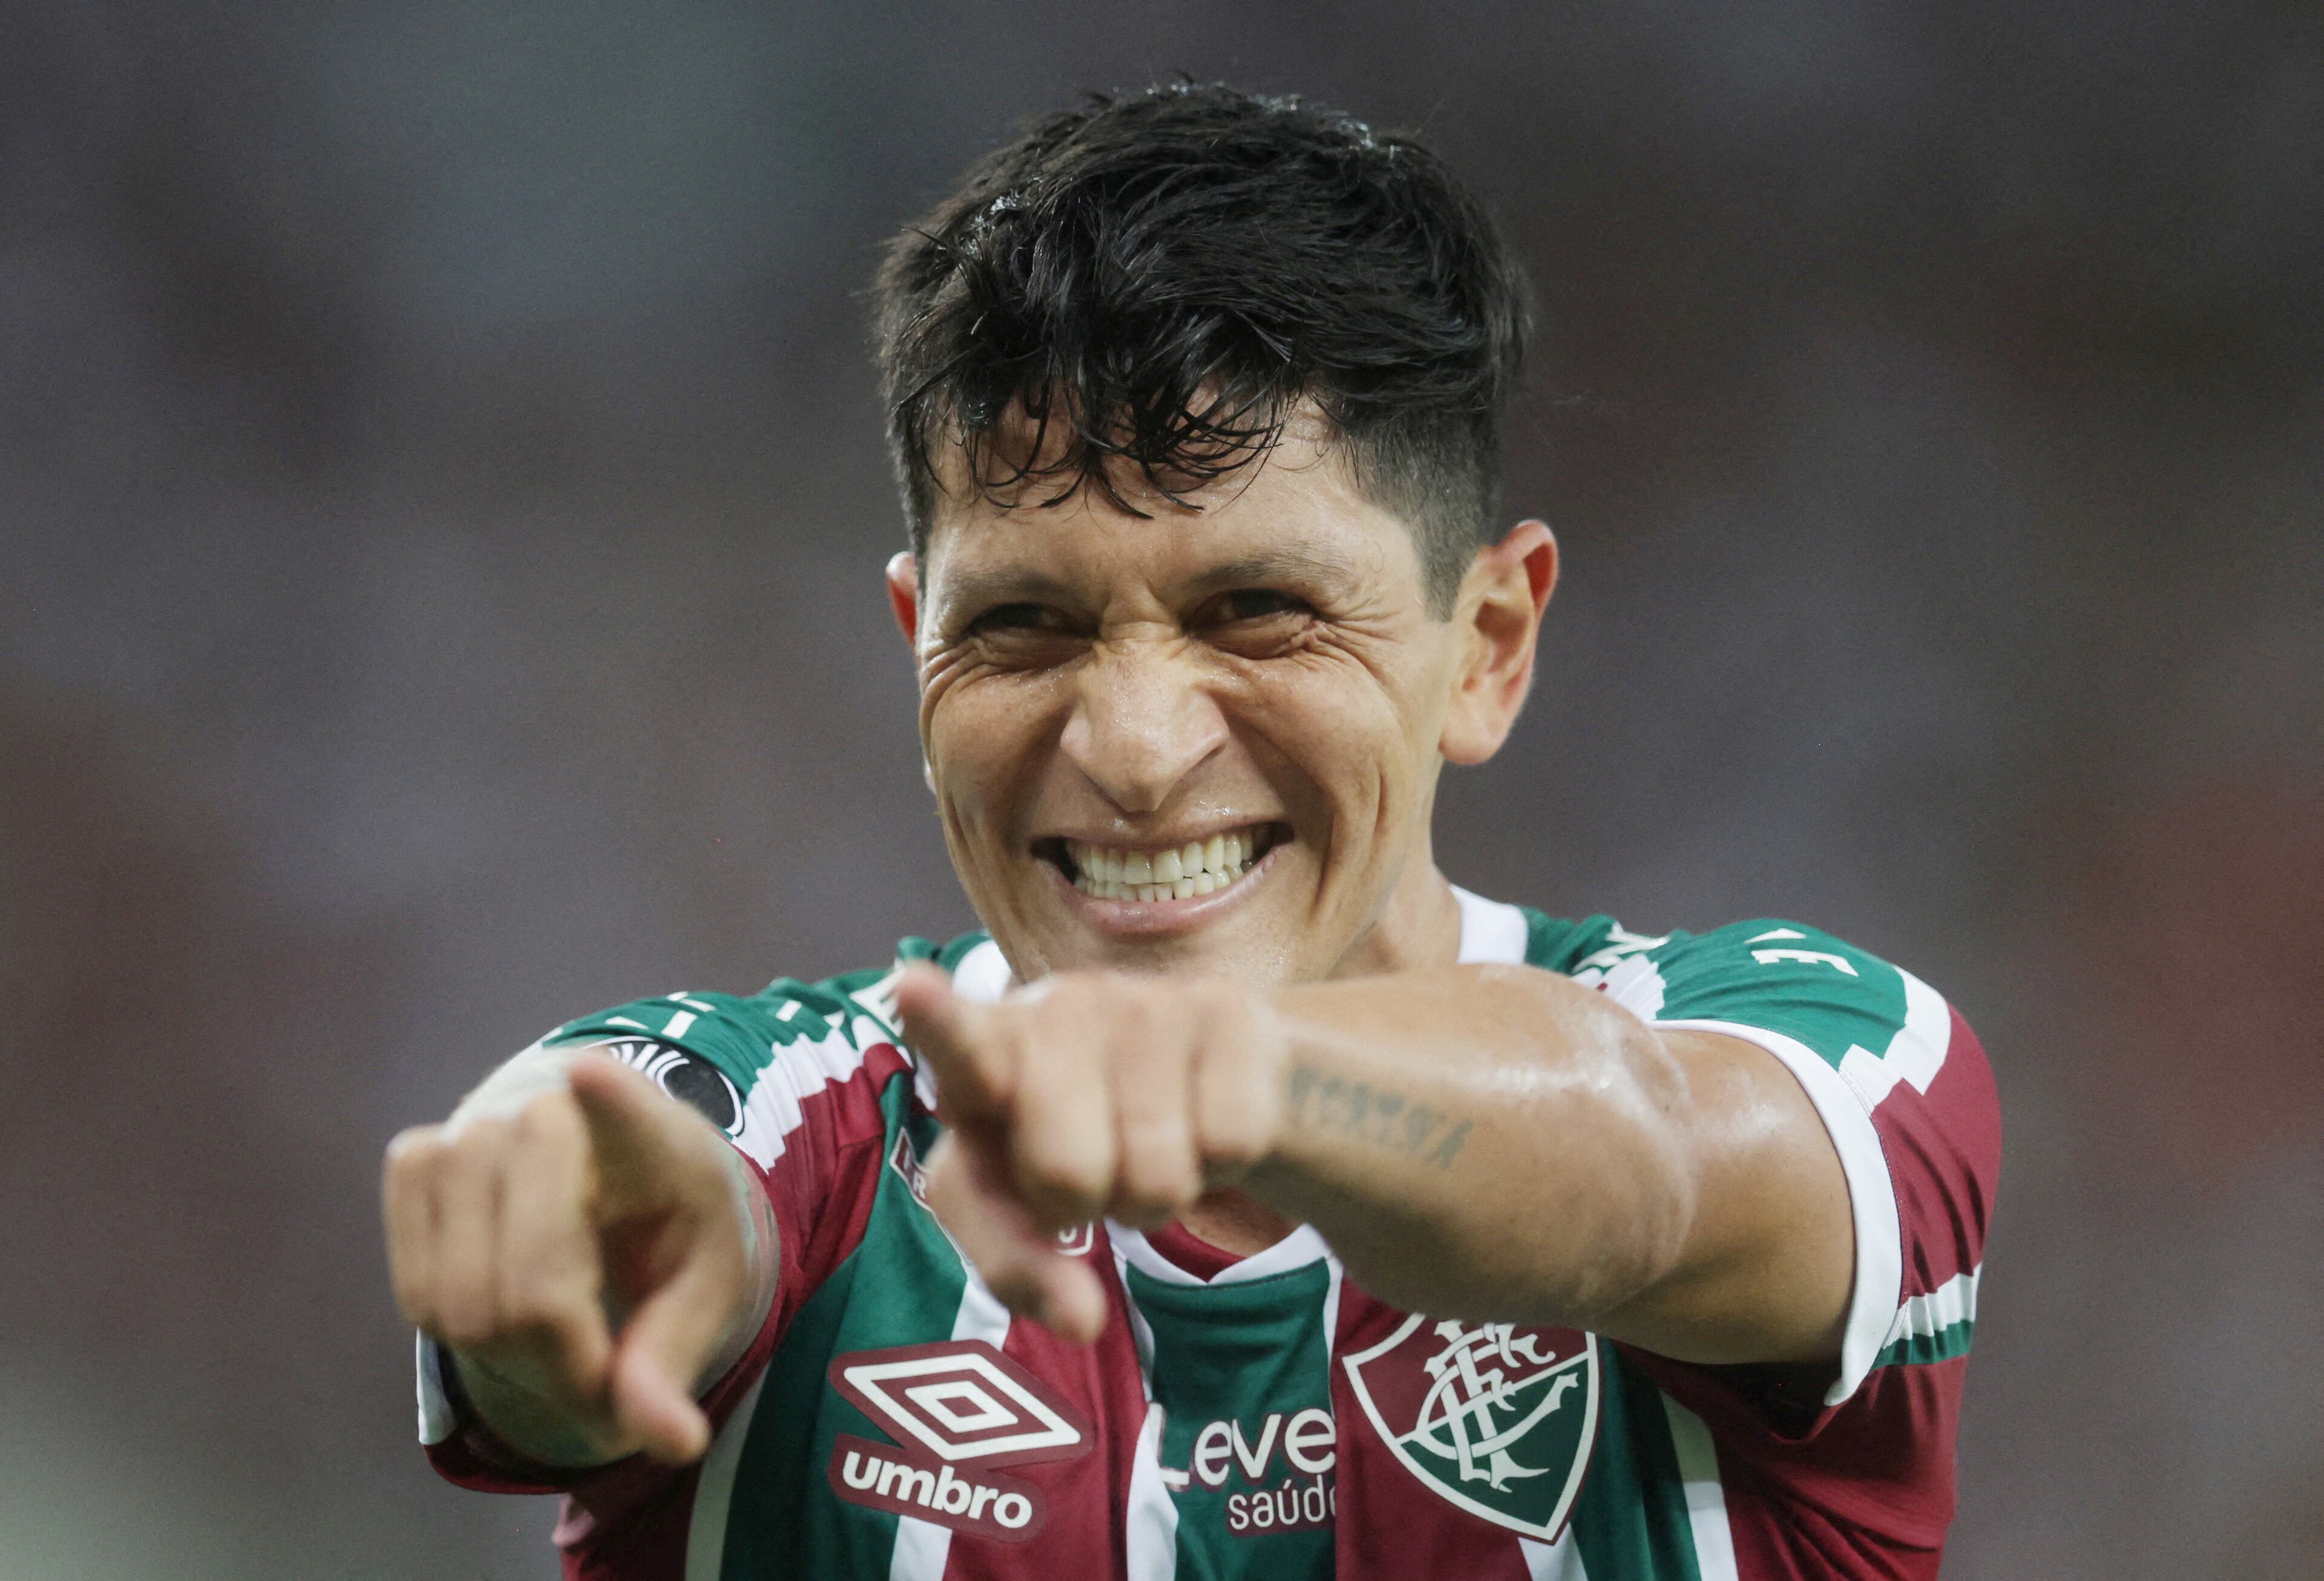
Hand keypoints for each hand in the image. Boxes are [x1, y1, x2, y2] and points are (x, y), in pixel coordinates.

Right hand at [381, 1052, 764, 1464]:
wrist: (617, 1172)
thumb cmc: (673, 1233)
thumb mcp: (703, 1296)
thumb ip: (675, 1364)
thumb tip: (673, 1445)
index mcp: (659, 1139)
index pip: (630, 1113)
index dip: (609, 1102)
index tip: (585, 1074)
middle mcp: (555, 1111)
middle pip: (531, 1289)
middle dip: (566, 1360)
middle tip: (600, 1367)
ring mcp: (476, 1130)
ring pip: (462, 1301)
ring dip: (508, 1349)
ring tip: (560, 1328)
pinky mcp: (418, 1158)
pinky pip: (414, 1288)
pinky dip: (454, 1322)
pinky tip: (499, 1293)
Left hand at [894, 964, 1284, 1341]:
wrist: (1202, 1079)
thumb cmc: (1083, 1141)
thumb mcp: (1023, 1206)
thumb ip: (1017, 1267)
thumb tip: (1080, 1322)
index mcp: (987, 1055)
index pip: (958, 1043)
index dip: (937, 1020)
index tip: (912, 988)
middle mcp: (1058, 1009)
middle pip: (1067, 1174)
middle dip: (1088, 1201)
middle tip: (1096, 1168)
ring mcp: (1143, 1000)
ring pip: (1158, 1173)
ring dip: (1157, 1192)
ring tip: (1149, 1142)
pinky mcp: (1225, 1008)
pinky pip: (1230, 1143)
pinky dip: (1223, 1160)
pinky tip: (1202, 1114)